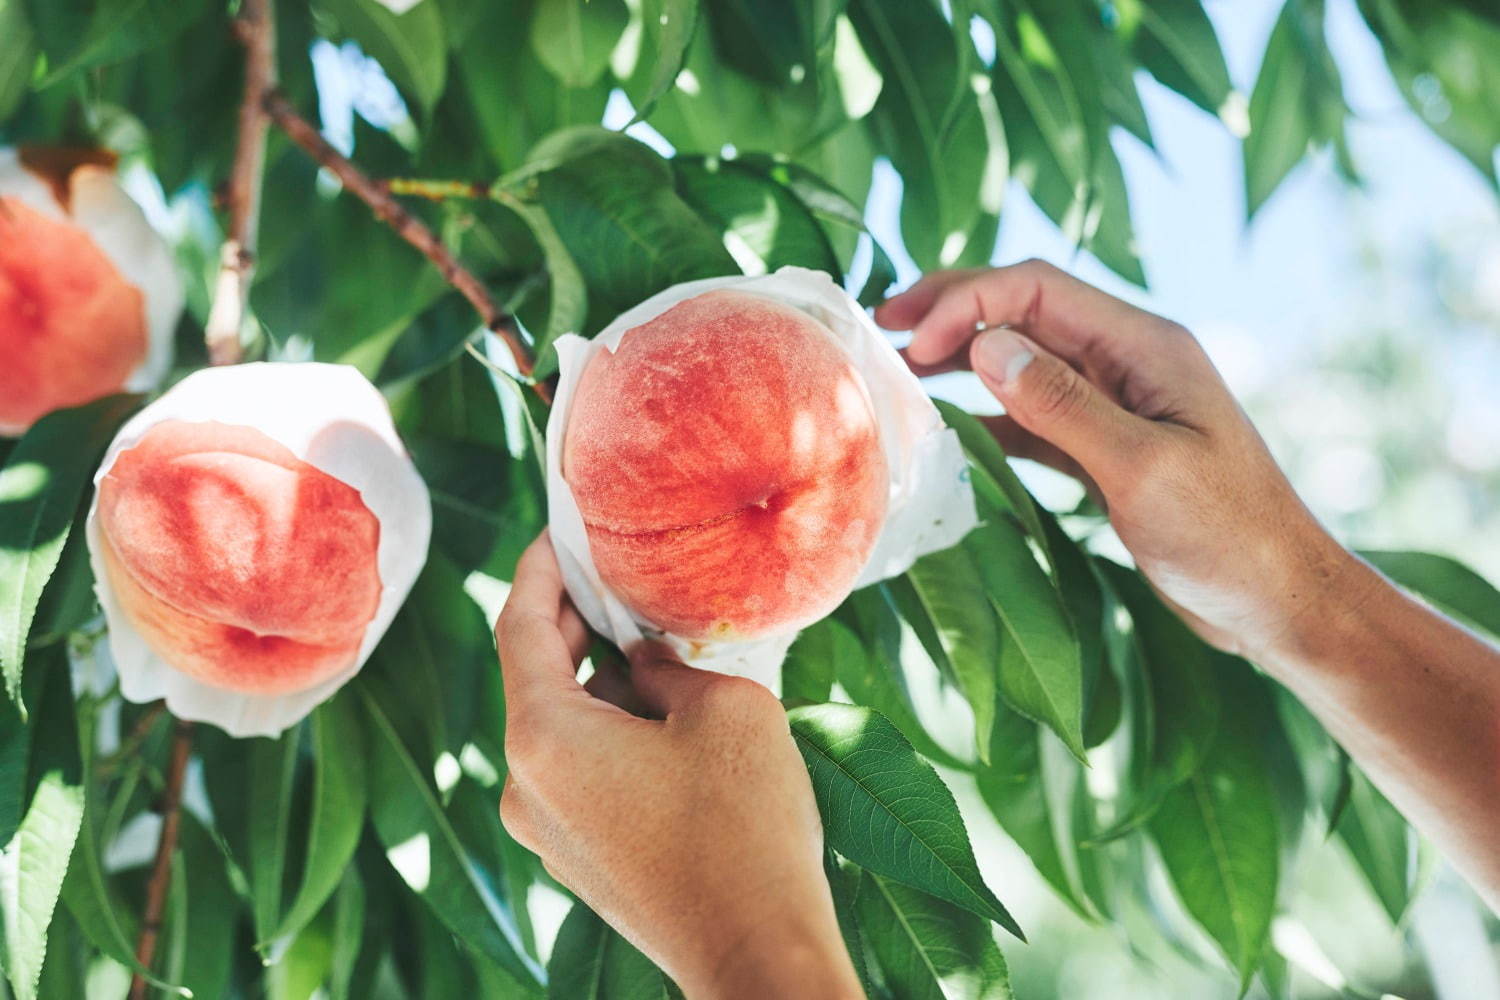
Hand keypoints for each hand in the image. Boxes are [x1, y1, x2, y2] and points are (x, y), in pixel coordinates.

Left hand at [495, 533, 863, 999]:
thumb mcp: (723, 709)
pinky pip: (580, 774)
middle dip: (580, 628)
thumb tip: (641, 663)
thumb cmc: (744, 827)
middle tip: (625, 585)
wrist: (757, 956)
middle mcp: (525, 787)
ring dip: (604, 687)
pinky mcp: (578, 862)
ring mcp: (547, 832)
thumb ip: (668, 667)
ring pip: (564, 730)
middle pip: (538, 679)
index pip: (520, 627)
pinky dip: (611, 735)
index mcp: (545, 738)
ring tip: (665, 656)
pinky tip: (668, 725)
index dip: (540, 570)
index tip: (561, 534)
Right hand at [880, 261, 1499, 910]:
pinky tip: (948, 427)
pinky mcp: (1106, 448)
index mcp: (1145, 345)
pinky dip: (989, 414)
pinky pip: (1034, 414)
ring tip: (900, 369)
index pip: (1037, 291)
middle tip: (883, 328)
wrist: (1278, 600)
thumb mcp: (1141, 468)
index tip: (912, 345)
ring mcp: (1117, 403)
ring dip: (963, 359)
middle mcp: (1128, 361)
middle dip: (954, 312)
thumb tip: (986, 347)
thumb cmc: (1226, 535)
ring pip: (1024, 360)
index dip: (967, 303)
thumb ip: (1062, 404)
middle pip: (1025, 312)